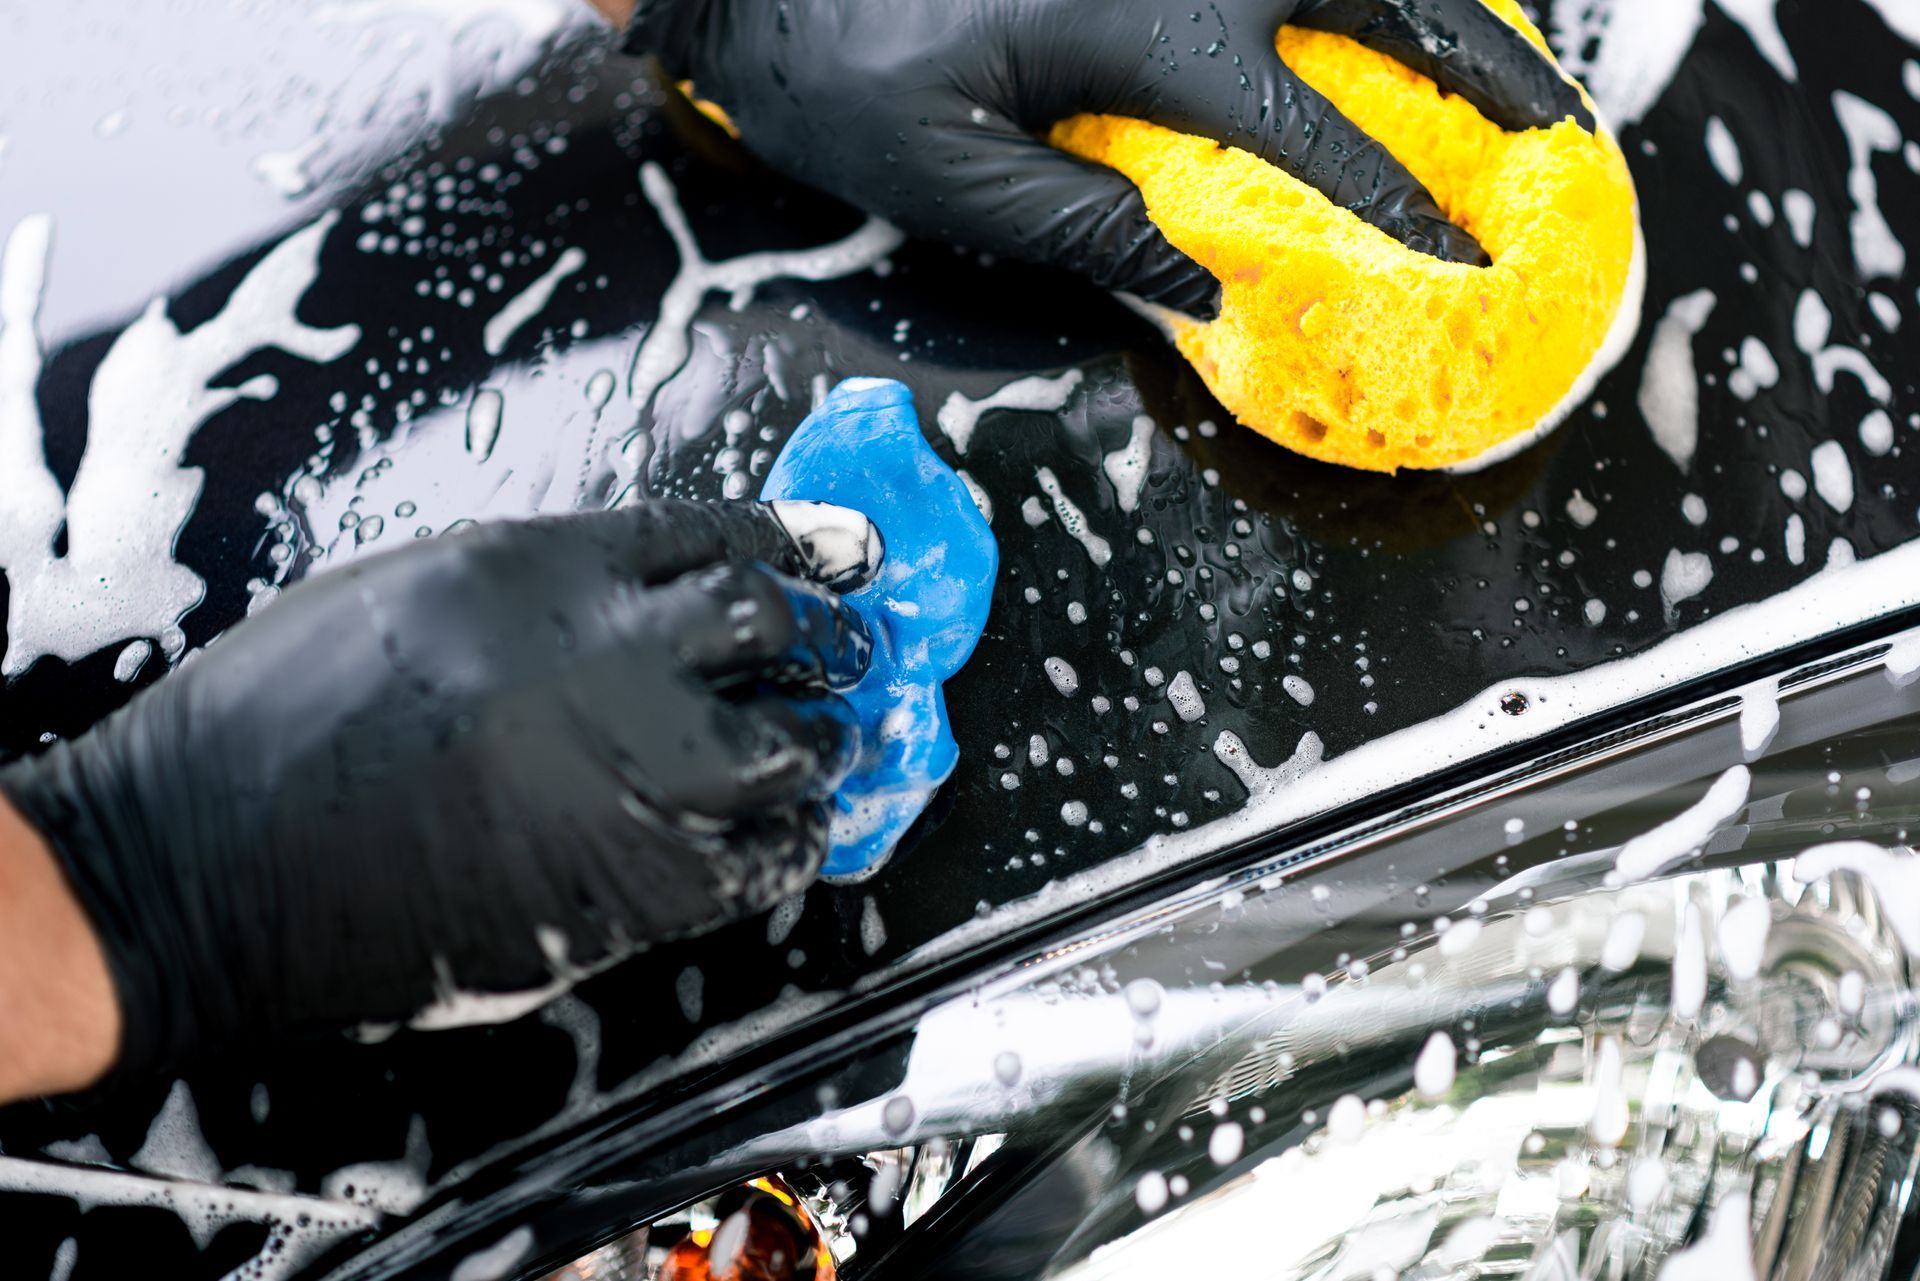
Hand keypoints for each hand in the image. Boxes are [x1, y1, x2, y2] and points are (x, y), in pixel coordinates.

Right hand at [0, 499, 882, 1080]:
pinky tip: (788, 834)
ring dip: (814, 743)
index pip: (710, 532)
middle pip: (771, 622)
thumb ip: (532, 596)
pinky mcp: (627, 886)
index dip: (792, 540)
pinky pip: (760, 859)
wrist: (200, 866)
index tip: (842, 549)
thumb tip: (628, 610)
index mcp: (538, 568)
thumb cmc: (272, 728)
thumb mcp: (407, 598)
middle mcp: (603, 653)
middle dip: (826, 634)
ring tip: (820, 746)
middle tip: (850, 649)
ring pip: (788, 742)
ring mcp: (624, 770)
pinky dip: (789, 842)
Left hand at [623, 0, 1590, 314]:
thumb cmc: (826, 61)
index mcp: (1137, 26)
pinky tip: (1382, 7)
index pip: (1310, 129)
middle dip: (1481, 63)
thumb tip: (1217, 286)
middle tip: (1553, 128)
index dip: (1399, 203)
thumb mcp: (946, 176)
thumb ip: (1091, 225)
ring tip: (1506, 58)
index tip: (1466, 257)